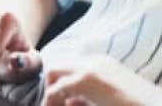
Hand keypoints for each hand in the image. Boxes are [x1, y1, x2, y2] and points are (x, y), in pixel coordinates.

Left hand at [42, 55, 161, 105]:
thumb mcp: (110, 100)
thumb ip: (90, 99)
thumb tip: (69, 102)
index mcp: (103, 64)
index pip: (69, 68)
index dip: (60, 88)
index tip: (62, 105)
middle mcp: (95, 60)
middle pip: (58, 67)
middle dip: (52, 89)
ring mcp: (90, 67)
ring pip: (54, 73)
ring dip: (51, 95)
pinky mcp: (87, 79)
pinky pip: (55, 90)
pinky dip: (51, 102)